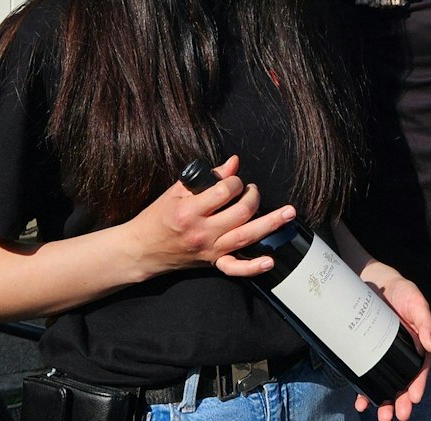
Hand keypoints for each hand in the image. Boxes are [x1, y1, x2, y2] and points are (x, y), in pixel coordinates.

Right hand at [121, 156, 294, 280]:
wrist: (142, 249)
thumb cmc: (158, 217)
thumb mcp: (177, 191)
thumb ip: (207, 177)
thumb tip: (233, 162)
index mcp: (190, 211)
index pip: (225, 192)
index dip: (235, 182)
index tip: (235, 181)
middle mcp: (202, 232)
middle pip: (241, 213)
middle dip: (253, 197)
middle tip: (253, 190)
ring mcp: (209, 249)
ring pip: (246, 237)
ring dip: (270, 224)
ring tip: (288, 213)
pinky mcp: (213, 262)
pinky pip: (235, 268)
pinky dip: (254, 267)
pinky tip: (270, 260)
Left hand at [352, 260, 430, 420]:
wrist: (374, 281)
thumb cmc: (401, 292)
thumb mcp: (416, 302)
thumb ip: (425, 321)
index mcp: (418, 344)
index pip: (420, 369)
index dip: (418, 385)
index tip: (414, 398)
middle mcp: (402, 354)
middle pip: (403, 382)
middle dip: (401, 401)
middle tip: (398, 416)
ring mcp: (384, 355)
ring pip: (386, 383)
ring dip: (384, 401)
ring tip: (381, 416)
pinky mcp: (368, 353)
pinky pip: (367, 375)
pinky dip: (365, 390)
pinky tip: (361, 403)